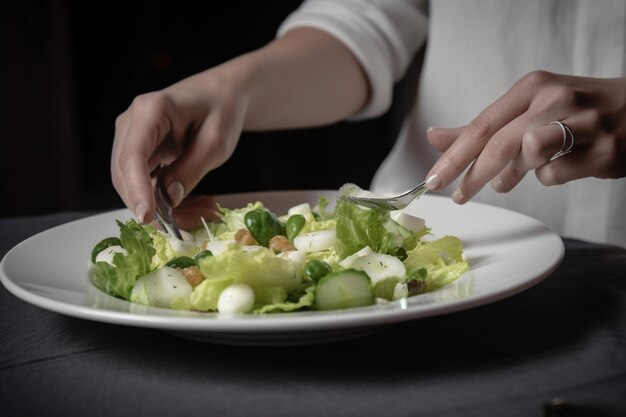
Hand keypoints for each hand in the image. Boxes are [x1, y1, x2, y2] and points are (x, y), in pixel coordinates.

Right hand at [111, 66, 247, 223]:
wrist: (221, 93)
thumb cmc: (221, 109)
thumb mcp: (216, 142)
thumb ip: (191, 170)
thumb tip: (168, 199)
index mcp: (151, 111)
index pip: (132, 156)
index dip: (136, 190)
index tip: (147, 217)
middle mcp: (132, 123)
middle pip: (124, 174)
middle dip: (151, 205)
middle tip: (187, 225)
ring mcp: (131, 137)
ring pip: (131, 184)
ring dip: (160, 206)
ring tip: (200, 212)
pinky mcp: (139, 151)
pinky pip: (143, 182)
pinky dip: (164, 199)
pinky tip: (193, 205)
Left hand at [426, 71, 625, 202]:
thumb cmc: (574, 112)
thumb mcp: (527, 109)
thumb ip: (482, 127)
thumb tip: (434, 136)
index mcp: (532, 87)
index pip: (482, 125)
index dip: (454, 155)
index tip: (433, 179)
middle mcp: (556, 99)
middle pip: (499, 144)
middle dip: (472, 176)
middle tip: (458, 196)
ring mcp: (584, 123)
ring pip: (528, 158)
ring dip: (515, 174)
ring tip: (511, 177)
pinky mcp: (604, 151)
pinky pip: (556, 175)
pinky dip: (548, 178)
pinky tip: (559, 167)